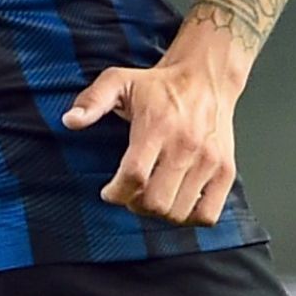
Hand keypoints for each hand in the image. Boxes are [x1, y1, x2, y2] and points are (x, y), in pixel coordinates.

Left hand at [63, 31, 244, 225]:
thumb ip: (92, 100)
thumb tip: (70, 121)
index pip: (134, 177)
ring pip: (179, 213)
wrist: (207, 78)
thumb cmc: (160, 85)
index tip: (109, 192)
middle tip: (131, 194)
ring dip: (160, 212)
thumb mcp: (119, 81)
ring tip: (153, 196)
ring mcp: (209, 161)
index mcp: (158, 127)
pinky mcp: (225, 171)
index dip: (116, 193)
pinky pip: (207, 215)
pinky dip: (189, 217)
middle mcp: (186, 146)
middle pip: (156, 202)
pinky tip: (178, 202)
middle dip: (135, 205)